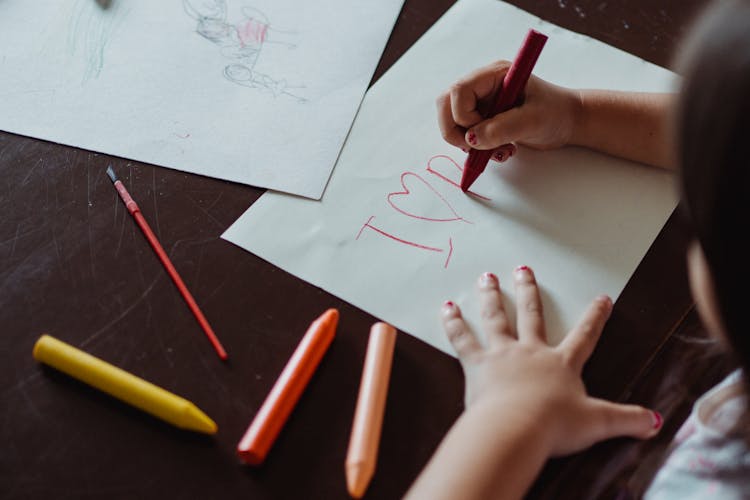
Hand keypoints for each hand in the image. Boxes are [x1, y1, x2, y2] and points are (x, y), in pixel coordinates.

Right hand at [436, 61, 581, 159]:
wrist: (568, 122)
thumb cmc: (556, 113)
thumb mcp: (532, 121)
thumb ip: (501, 128)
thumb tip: (471, 140)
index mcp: (494, 75)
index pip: (458, 91)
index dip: (463, 117)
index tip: (483, 133)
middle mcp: (482, 85)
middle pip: (446, 105)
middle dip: (456, 132)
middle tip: (476, 148)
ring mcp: (481, 102)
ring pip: (452, 121)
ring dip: (468, 143)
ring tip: (497, 150)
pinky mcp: (483, 118)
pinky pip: (465, 134)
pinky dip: (477, 149)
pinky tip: (501, 151)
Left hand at [442, 267, 660, 455]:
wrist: (517, 429)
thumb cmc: (554, 426)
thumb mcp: (597, 423)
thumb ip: (625, 420)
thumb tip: (654, 423)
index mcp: (561, 363)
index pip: (584, 335)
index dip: (595, 317)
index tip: (602, 298)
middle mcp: (531, 352)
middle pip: (531, 315)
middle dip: (530, 291)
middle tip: (523, 270)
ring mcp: (502, 355)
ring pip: (496, 318)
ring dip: (491, 296)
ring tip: (487, 278)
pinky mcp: (477, 365)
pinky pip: (462, 339)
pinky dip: (453, 323)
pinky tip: (446, 308)